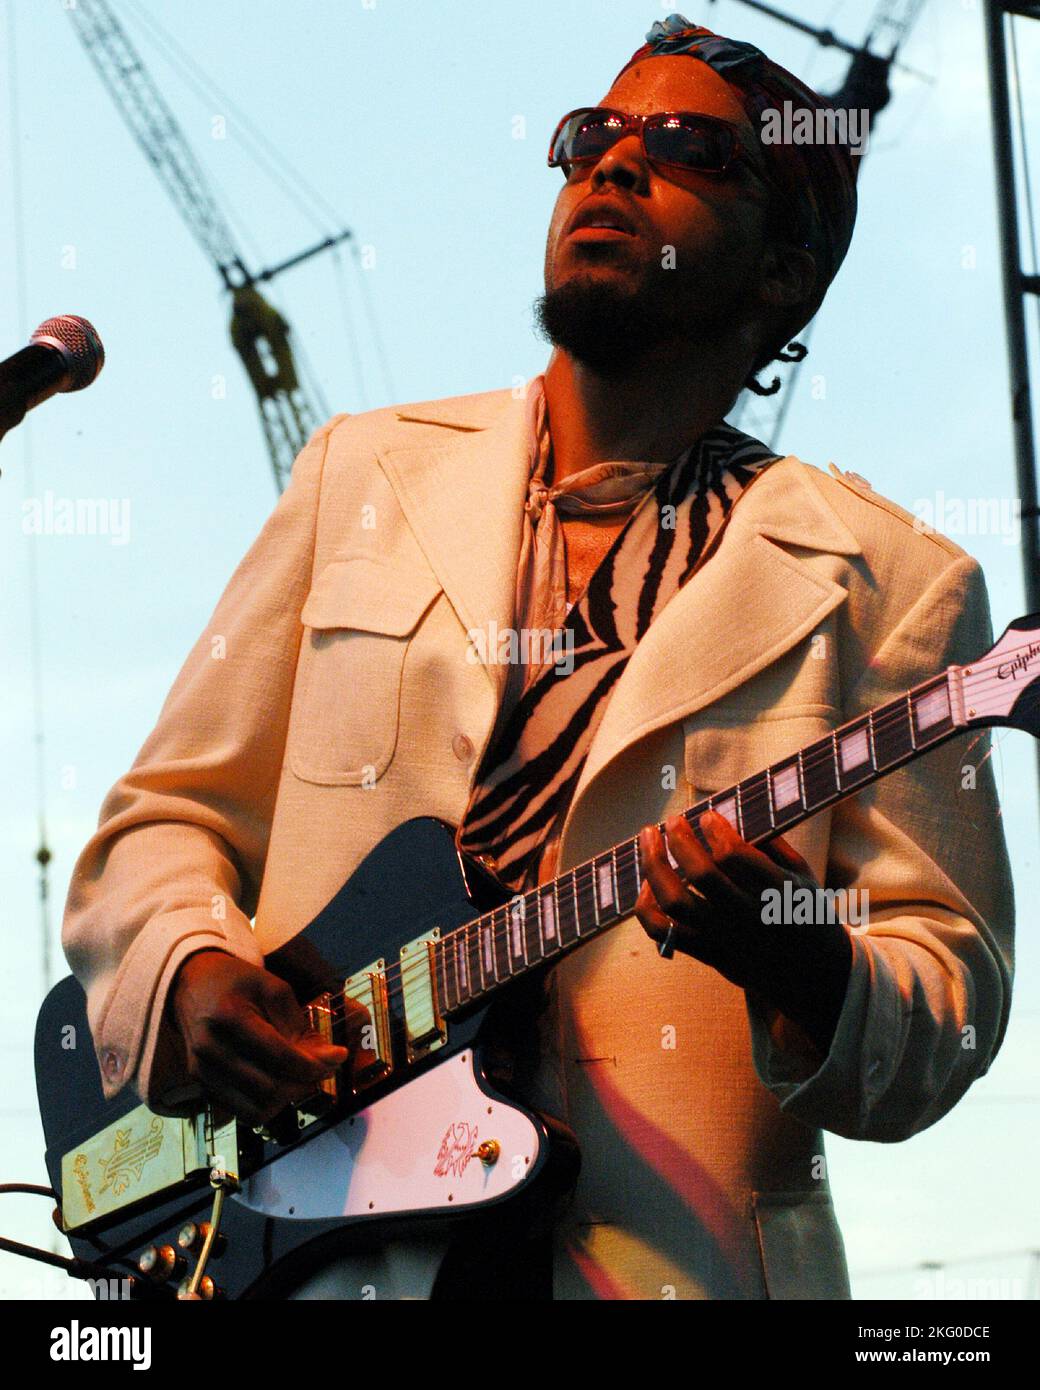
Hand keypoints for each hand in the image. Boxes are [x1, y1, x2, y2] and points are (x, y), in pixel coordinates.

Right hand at [168, 950, 348, 1124]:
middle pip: (270, 1089)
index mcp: (230, 1018)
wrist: (190, 983)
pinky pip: (241, 1112)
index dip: (315, 1065)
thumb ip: (298, 1025)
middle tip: (321, 1067)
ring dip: (287, 1099)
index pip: (280, 1058)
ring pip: (256, 1110)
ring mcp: (201, 1071)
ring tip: (299, 1077)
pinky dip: (266, 1105)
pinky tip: (277, 1082)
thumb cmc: (236, 981)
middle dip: (305, 1082)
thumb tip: (326, 1058)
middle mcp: (211, 1050)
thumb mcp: (273, 988)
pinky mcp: (200, 1084)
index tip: (338, 1057)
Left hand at [636, 811, 851, 1054]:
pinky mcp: (706, 954)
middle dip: (680, 840)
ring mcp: (725, 938)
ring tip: (649, 840)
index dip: (715, 830)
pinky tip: (648, 884)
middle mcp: (748, 916)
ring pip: (675, 903)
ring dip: (654, 866)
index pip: (736, 856)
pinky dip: (646, 905)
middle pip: (701, 875)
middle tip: (673, 820)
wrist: (811, 977)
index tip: (707, 816)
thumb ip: (771, 844)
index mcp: (777, 892)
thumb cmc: (803, 912)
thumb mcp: (803, 875)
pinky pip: (663, 932)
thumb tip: (730, 816)